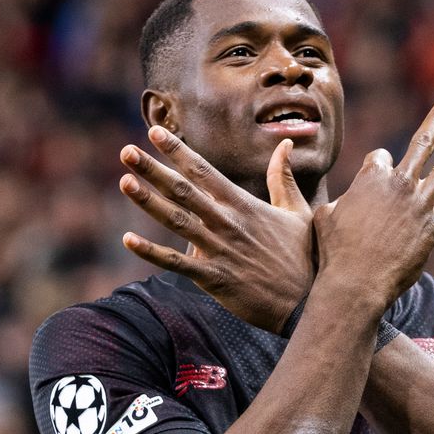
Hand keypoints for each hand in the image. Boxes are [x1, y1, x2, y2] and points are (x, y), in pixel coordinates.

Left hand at [118, 126, 314, 333]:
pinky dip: (152, 252)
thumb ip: (283, 178)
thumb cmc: (304, 256)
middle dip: (153, 170)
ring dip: (148, 202)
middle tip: (126, 152)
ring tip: (124, 182)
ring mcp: (219, 250)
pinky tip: (128, 240)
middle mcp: (227, 223)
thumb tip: (284, 145)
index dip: (178, 151)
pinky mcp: (214, 278)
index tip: (155, 133)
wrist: (308, 301)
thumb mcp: (298, 211)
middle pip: (184, 191)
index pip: (205, 172)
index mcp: (244, 205)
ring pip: (176, 221)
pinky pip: (177, 263)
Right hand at [313, 94, 433, 308]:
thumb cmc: (335, 251)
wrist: (355, 280)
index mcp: (371, 177)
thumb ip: (339, 202)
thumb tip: (342, 203)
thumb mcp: (324, 216)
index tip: (375, 179)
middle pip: (422, 142)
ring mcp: (419, 203)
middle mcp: (399, 183)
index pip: (381, 156)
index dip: (378, 166)